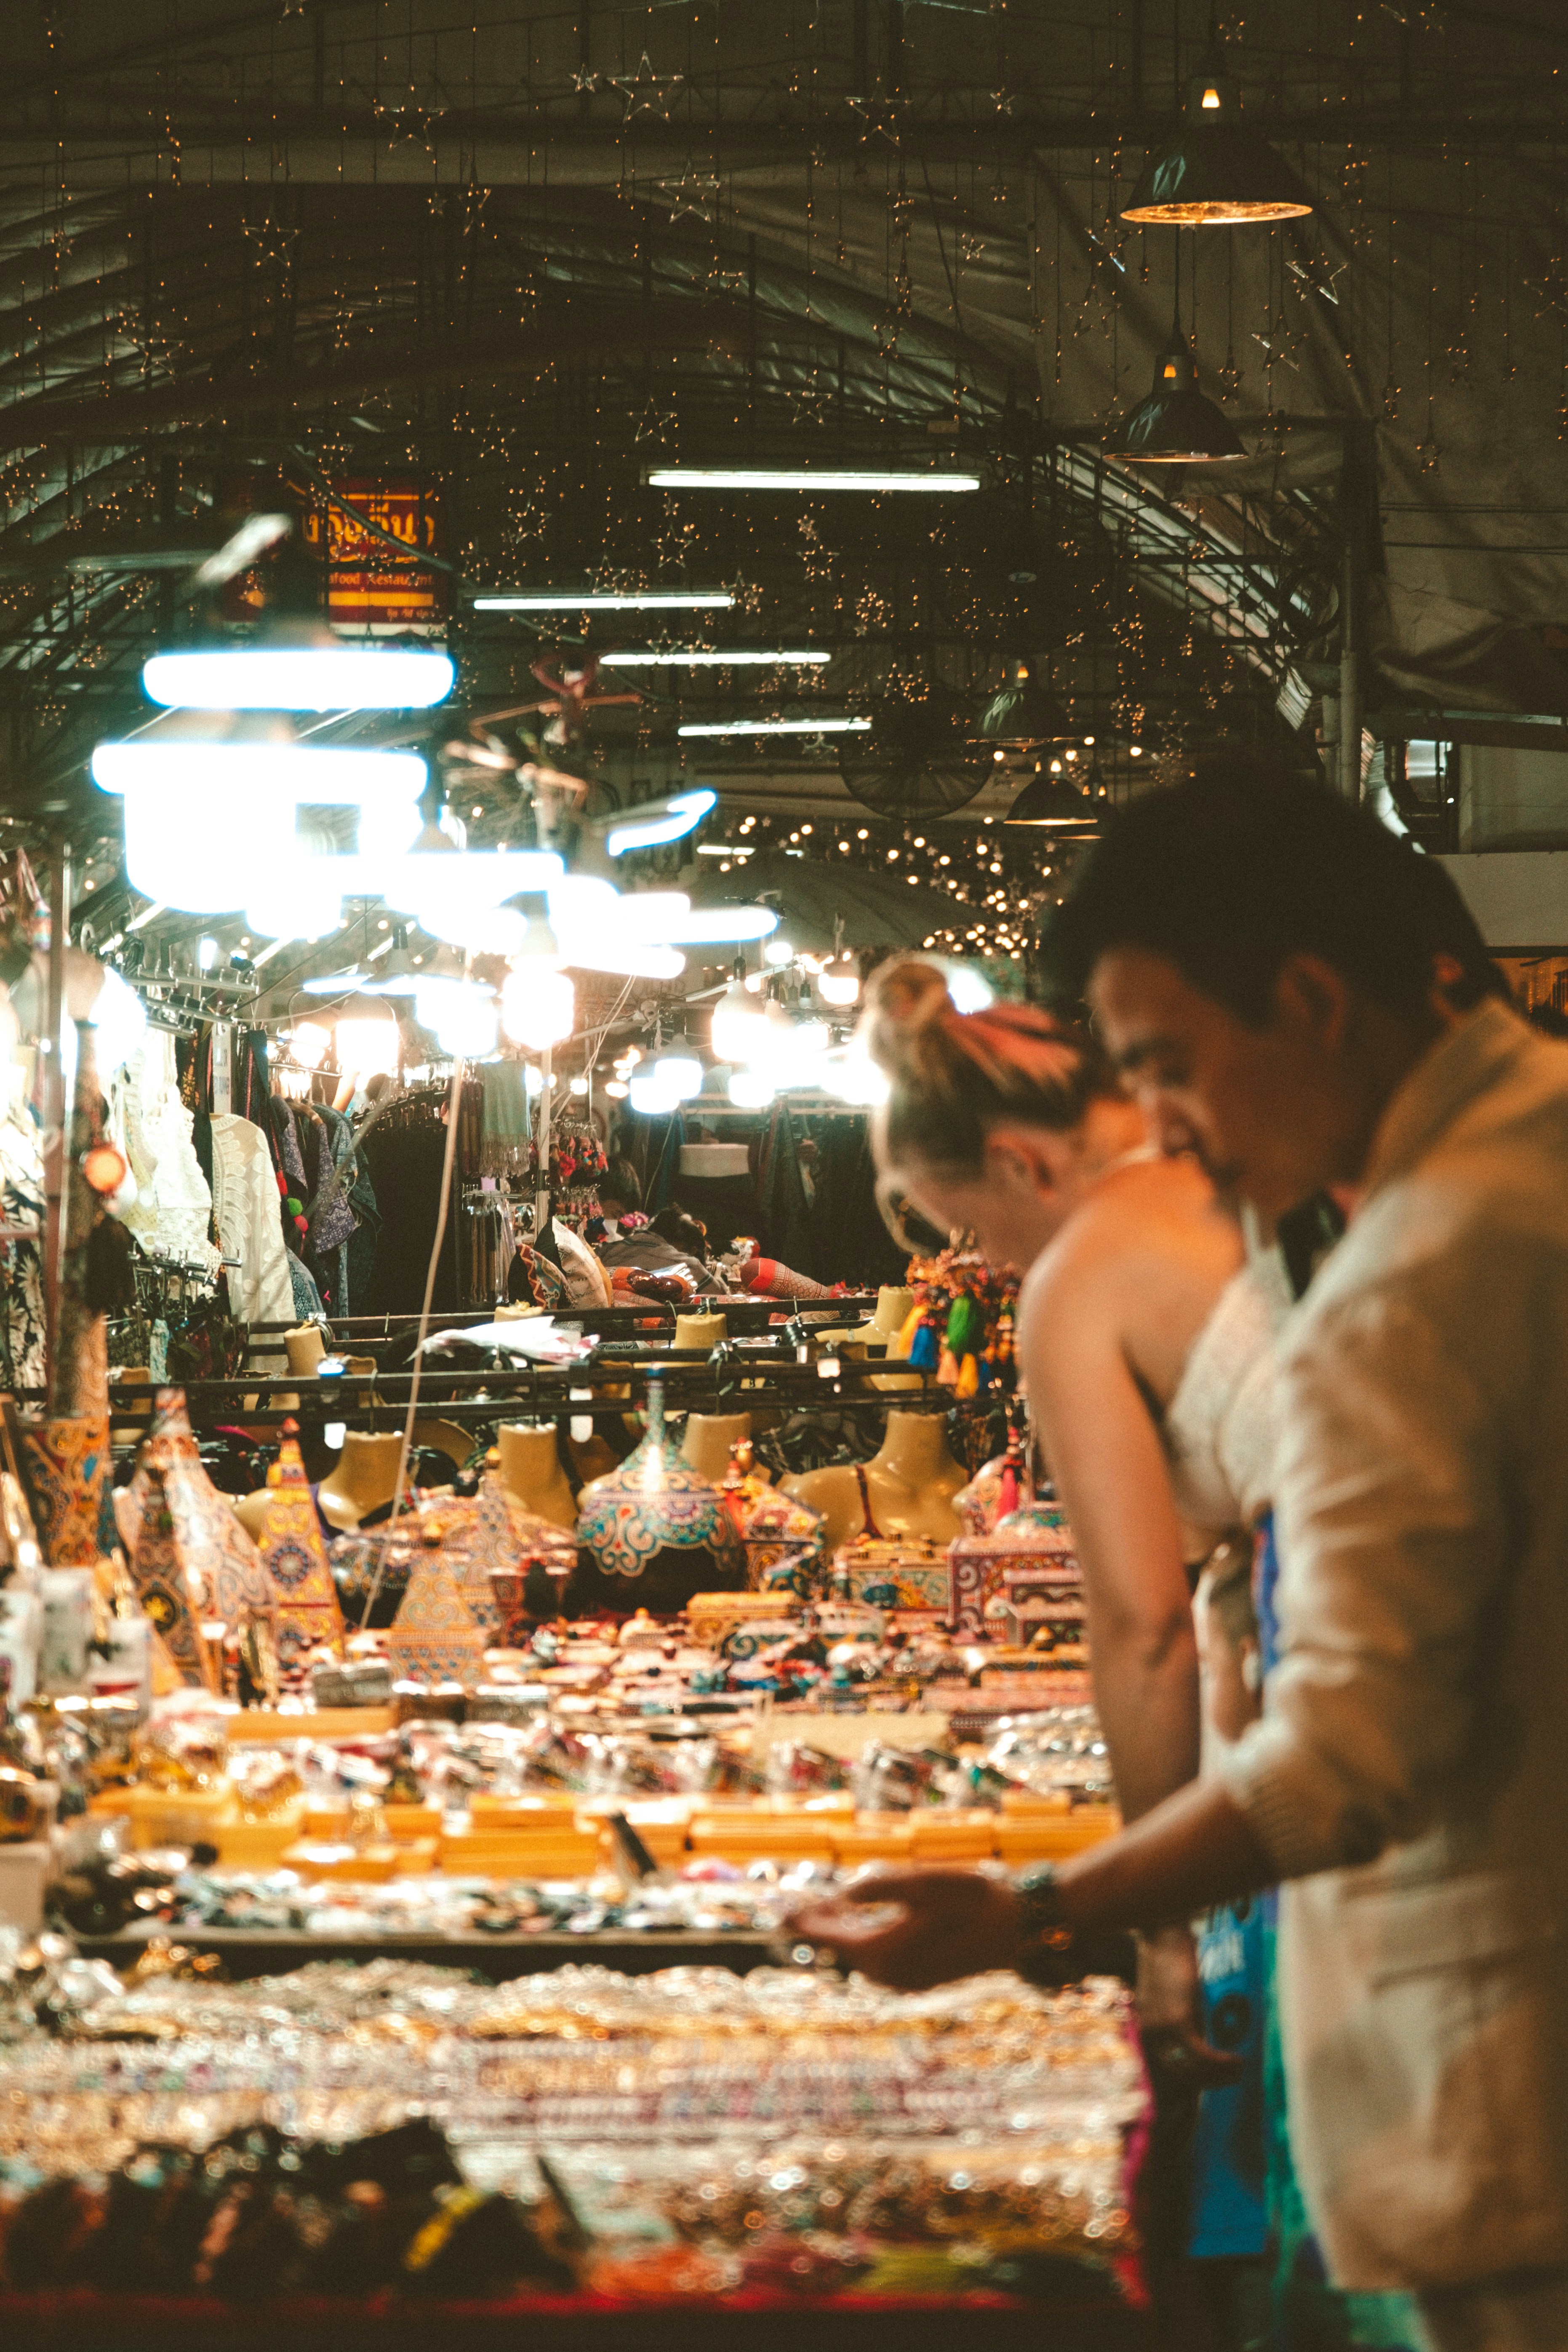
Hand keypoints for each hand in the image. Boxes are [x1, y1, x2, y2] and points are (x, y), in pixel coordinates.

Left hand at [786, 1866, 1025, 1991]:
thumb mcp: (922, 1883)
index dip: (804, 1922)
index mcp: (884, 1952)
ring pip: (863, 1958)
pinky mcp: (923, 1981)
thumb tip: (845, 1895)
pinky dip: (865, 1944)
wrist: (1016, 1930)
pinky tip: (864, 1930)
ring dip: (845, 1936)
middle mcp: (890, 1975)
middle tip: (796, 1912)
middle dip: (821, 1928)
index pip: (830, 1937)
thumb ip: (879, 1887)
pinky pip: (881, 1963)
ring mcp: (907, 1982)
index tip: (777, 1915)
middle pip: (844, 1949)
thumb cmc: (970, 1900)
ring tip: (826, 1916)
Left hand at [1135, 1921, 1242, 2087]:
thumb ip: (1182, 2016)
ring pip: (1192, 2069)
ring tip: (1240, 2069)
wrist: (1162, 1932)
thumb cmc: (1170, 1957)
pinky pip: (1201, 2054)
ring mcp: (1161, 2029)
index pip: (1170, 2067)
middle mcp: (1150, 2033)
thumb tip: (1206, 2036)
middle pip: (1181, 2074)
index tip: (1217, 2079)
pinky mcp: (1177, 2020)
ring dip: (1220, 2075)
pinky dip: (1221, 2062)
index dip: (1196, 2078)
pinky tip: (1238, 2060)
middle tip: (1234, 2077)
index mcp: (1147, 2028)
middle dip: (1210, 2081)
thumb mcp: (1172, 1994)